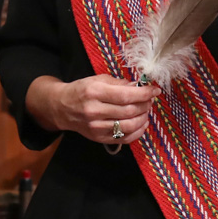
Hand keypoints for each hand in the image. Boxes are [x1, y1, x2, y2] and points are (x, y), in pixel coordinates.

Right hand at [25, 74, 160, 144]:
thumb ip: (119, 83)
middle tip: (150, 100)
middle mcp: (95, 111)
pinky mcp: (99, 138)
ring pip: (129, 126)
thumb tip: (139, 87)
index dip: (144, 94)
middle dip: (145, 104)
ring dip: (143, 118)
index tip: (155, 90)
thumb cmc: (82, 90)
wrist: (62, 108)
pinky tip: (141, 123)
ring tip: (146, 110)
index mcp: (94, 92)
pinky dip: (138, 132)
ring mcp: (97, 127)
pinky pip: (124, 138)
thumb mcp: (98, 80)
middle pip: (129, 111)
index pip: (126, 95)